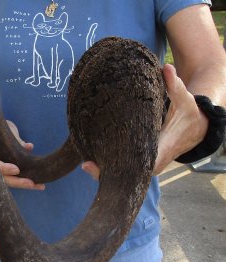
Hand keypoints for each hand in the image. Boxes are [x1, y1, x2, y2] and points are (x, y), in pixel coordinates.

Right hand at [0, 120, 44, 189]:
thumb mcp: (7, 130)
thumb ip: (17, 140)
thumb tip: (28, 147)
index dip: (6, 169)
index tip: (16, 170)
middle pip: (6, 178)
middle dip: (19, 182)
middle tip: (31, 184)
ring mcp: (4, 167)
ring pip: (14, 180)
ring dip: (27, 184)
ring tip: (41, 186)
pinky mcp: (11, 168)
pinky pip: (19, 177)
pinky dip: (29, 178)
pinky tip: (40, 183)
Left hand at [82, 64, 208, 178]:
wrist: (196, 129)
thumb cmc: (189, 115)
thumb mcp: (185, 101)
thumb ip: (175, 86)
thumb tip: (167, 68)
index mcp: (161, 151)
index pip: (137, 167)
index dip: (117, 169)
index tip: (98, 166)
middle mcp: (153, 162)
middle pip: (126, 174)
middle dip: (105, 172)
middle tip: (85, 164)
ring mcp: (147, 164)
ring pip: (124, 173)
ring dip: (106, 170)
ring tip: (85, 163)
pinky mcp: (143, 161)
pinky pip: (125, 167)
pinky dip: (111, 164)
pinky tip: (95, 158)